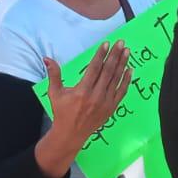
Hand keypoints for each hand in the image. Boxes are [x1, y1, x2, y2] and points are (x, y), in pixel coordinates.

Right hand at [37, 42, 130, 175]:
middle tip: (121, 43)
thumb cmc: (62, 112)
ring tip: (127, 51)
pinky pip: (121, 92)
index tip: (107, 44)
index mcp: (82, 91)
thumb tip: (47, 58)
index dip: (101, 55)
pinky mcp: (111, 108)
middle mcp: (96, 96)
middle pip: (108, 71)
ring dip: (122, 64)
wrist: (71, 134)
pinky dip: (126, 80)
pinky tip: (130, 69)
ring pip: (116, 79)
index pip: (94, 68)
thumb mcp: (55, 93)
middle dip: (115, 55)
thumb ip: (54, 74)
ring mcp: (106, 103)